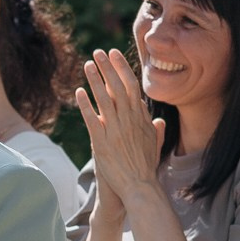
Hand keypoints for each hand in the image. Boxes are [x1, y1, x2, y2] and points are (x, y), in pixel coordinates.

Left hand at [75, 48, 165, 204]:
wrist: (140, 188)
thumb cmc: (146, 169)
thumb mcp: (155, 147)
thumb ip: (157, 132)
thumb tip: (161, 122)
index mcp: (141, 119)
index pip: (131, 87)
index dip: (122, 69)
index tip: (114, 55)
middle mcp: (129, 122)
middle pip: (118, 88)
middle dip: (108, 67)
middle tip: (99, 52)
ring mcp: (116, 131)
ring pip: (105, 100)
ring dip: (95, 80)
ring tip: (87, 65)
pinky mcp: (102, 143)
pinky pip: (92, 120)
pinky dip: (85, 105)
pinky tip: (79, 92)